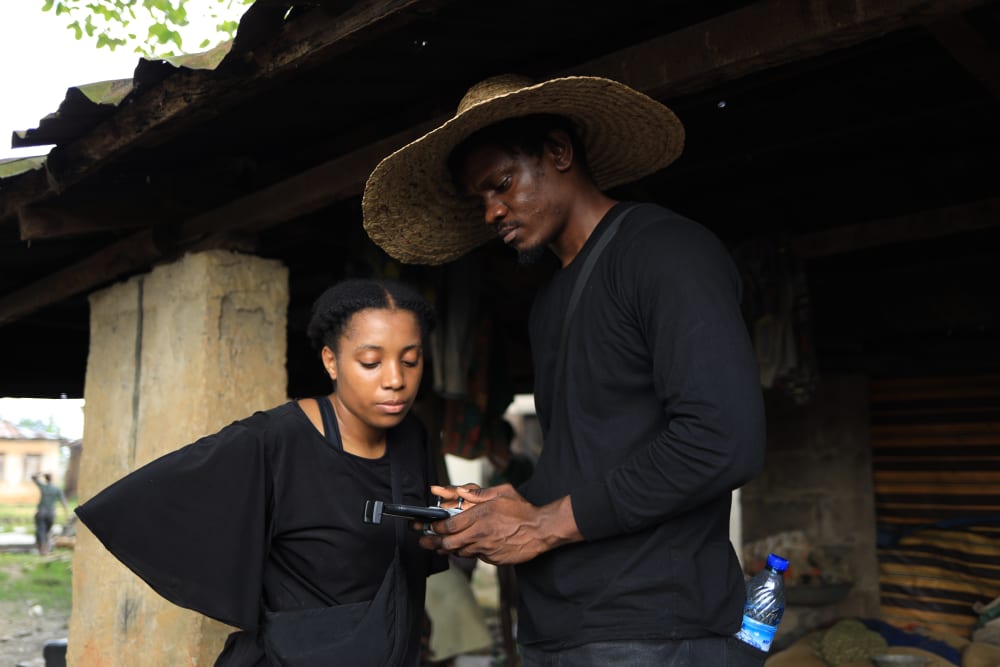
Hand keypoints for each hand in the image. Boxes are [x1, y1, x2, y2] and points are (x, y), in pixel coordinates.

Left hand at [418, 485, 581, 564]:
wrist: (541, 531)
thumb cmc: (522, 510)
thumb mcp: (502, 492)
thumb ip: (479, 493)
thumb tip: (459, 491)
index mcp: (481, 516)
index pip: (449, 525)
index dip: (435, 527)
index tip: (430, 526)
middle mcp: (481, 534)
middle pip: (448, 543)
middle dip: (433, 542)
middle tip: (424, 540)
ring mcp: (486, 549)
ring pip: (459, 552)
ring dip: (448, 549)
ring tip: (437, 545)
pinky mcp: (493, 560)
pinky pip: (474, 556)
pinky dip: (468, 551)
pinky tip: (464, 547)